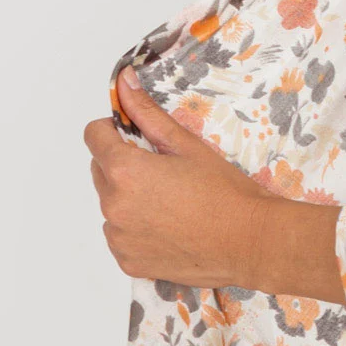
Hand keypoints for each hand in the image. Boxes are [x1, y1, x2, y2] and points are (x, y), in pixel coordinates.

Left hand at [85, 67, 345, 303]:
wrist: (252, 242)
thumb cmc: (227, 193)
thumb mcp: (189, 146)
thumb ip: (148, 115)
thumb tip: (124, 83)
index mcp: (125, 170)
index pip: (94, 136)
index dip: (113, 131)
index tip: (135, 137)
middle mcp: (113, 205)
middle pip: (101, 172)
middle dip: (123, 167)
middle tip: (165, 174)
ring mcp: (119, 237)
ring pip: (111, 206)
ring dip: (130, 200)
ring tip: (172, 205)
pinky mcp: (129, 262)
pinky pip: (121, 237)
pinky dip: (137, 231)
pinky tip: (171, 229)